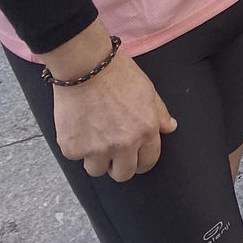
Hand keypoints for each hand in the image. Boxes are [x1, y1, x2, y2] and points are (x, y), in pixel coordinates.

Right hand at [47, 22, 176, 180]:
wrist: (85, 67)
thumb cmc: (117, 74)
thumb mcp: (148, 90)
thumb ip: (159, 113)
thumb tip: (169, 128)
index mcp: (146, 130)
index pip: (148, 162)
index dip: (142, 161)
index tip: (135, 158)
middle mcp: (123, 144)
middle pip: (123, 174)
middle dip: (119, 165)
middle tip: (114, 152)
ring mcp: (96, 149)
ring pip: (97, 170)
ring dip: (97, 159)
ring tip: (95, 138)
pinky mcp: (73, 148)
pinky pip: (76, 157)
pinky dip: (78, 147)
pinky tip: (80, 127)